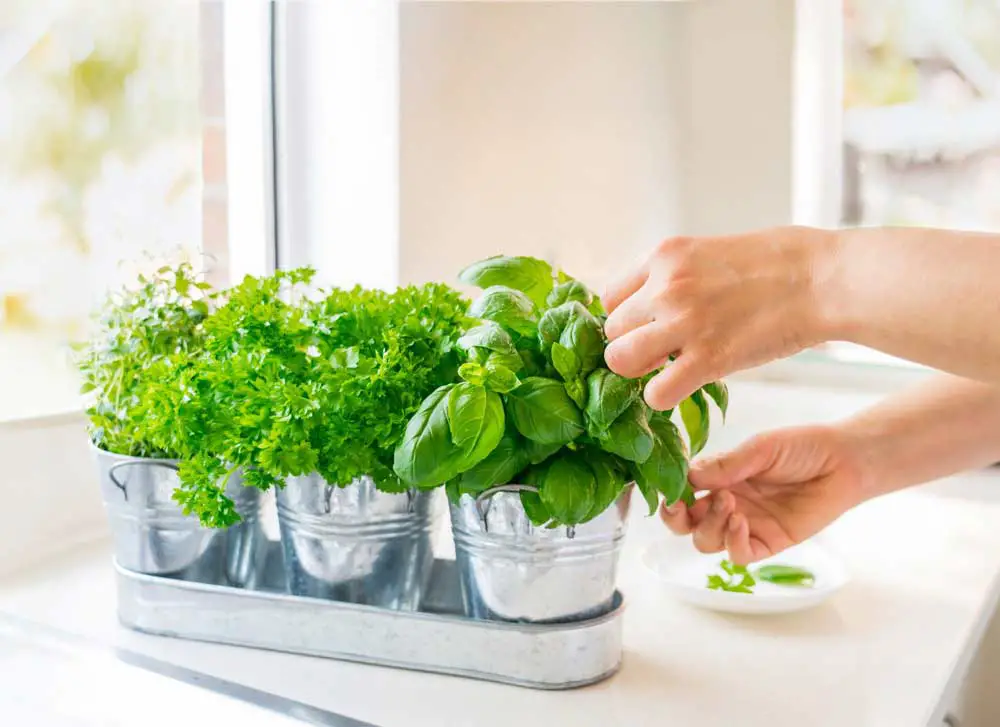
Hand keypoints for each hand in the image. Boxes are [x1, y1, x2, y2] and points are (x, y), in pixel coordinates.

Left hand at [602, 227, 836, 410]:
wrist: (822, 278)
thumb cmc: (780, 262)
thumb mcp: (712, 250)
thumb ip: (678, 275)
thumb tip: (659, 301)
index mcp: (665, 256)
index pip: (610, 298)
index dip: (627, 319)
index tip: (648, 328)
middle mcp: (665, 287)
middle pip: (612, 332)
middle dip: (632, 346)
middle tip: (661, 353)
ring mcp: (683, 323)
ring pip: (620, 361)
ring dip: (640, 372)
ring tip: (668, 369)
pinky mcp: (707, 359)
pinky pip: (656, 393)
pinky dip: (663, 397)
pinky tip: (684, 388)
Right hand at [660, 425, 871, 564]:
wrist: (843, 462)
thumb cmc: (801, 448)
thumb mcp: (759, 449)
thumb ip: (724, 464)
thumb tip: (687, 475)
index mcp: (719, 478)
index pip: (682, 492)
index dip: (670, 494)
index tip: (669, 489)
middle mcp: (726, 503)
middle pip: (686, 524)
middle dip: (676, 518)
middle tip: (683, 506)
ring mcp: (746, 525)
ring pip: (707, 542)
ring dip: (709, 525)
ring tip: (729, 504)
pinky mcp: (769, 543)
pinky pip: (739, 555)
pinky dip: (732, 543)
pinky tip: (741, 523)